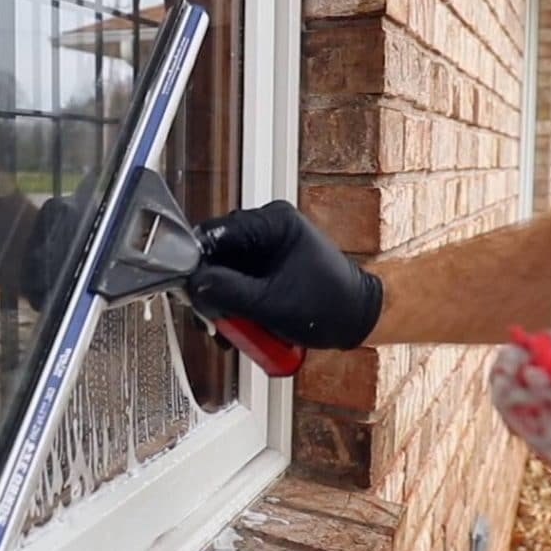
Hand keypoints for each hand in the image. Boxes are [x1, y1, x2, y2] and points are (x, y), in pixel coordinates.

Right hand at [187, 201, 382, 350]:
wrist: (360, 320)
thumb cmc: (330, 306)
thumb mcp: (271, 303)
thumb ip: (228, 292)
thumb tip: (193, 285)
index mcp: (272, 221)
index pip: (216, 232)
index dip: (197, 262)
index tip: (190, 290)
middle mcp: (266, 227)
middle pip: (216, 253)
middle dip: (210, 287)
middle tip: (210, 317)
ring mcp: (266, 247)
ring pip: (223, 270)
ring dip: (221, 300)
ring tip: (228, 329)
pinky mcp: (266, 266)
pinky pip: (236, 281)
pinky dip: (233, 303)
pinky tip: (237, 325)